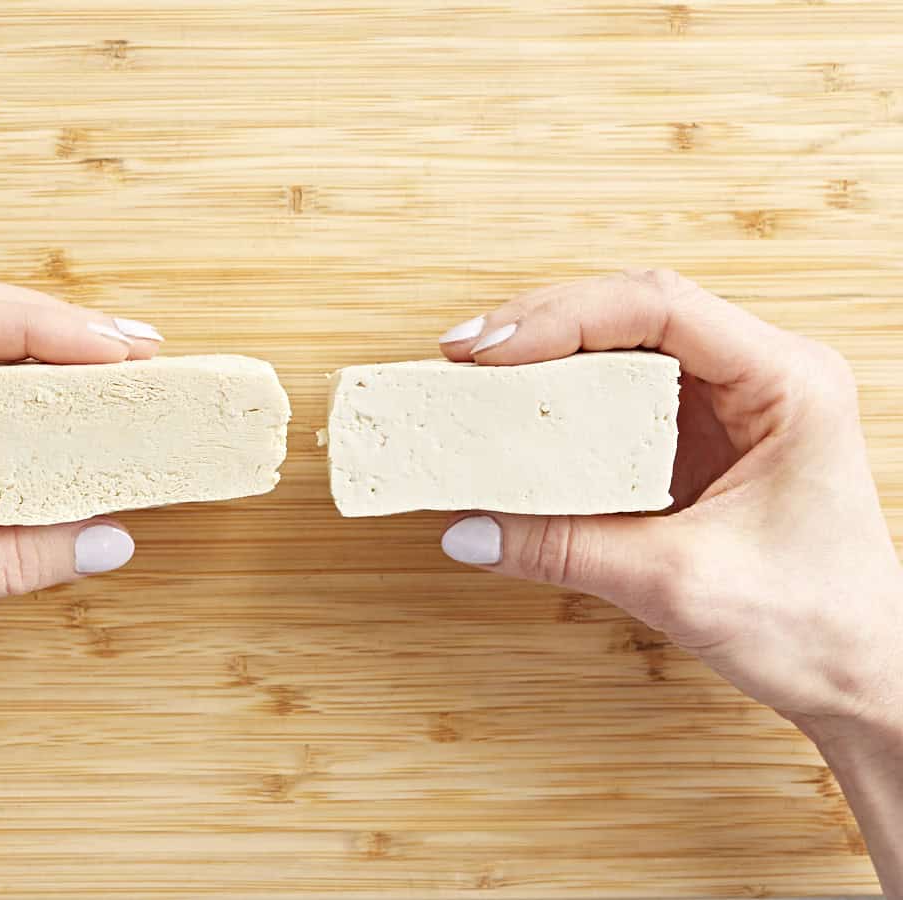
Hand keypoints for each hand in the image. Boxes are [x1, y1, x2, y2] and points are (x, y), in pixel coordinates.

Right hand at [436, 269, 902, 890]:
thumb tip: (467, 530)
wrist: (858, 675)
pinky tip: (518, 411)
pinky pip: (620, 394)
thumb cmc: (815, 625)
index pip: (662, 308)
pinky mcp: (699, 438)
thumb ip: (563, 551)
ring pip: (623, 345)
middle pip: (634, 311)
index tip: (495, 351)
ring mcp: (729, 403)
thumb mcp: (678, 583)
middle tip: (465, 353)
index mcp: (786, 382)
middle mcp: (760, 374)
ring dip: (547, 354)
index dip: (567, 317)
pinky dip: (564, 397)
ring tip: (475, 372)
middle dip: (542, 325)